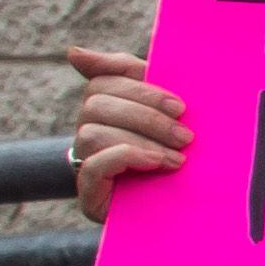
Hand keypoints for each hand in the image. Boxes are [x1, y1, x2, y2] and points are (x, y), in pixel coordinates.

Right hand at [66, 45, 187, 222]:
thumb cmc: (181, 154)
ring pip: (92, 132)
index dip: (139, 87)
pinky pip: (93, 165)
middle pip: (96, 102)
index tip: (179, 105)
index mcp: (107, 107)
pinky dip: (126, 157)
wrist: (191, 212)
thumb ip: (133, 76)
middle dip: (147, 116)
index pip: (105, 79)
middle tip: (185, 134)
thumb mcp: (166, 113)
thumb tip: (73, 52)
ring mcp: (84, 163)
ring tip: (177, 157)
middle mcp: (88, 131)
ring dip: (142, 140)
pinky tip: (155, 163)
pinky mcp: (89, 194)